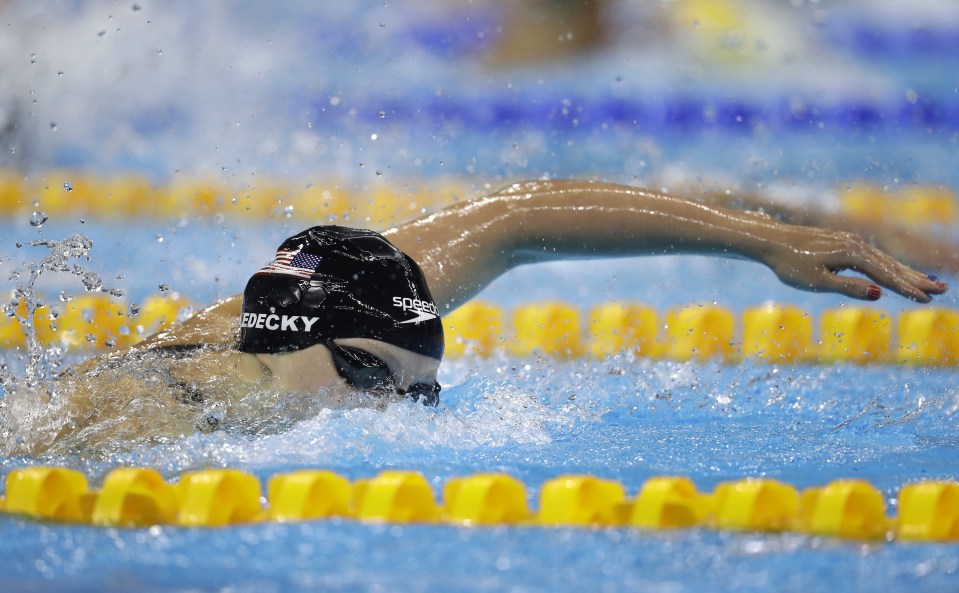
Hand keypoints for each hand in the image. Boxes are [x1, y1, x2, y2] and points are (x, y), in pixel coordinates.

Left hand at [761, 225, 947, 302]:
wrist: (771, 241)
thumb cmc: (790, 265)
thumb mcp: (817, 282)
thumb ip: (849, 288)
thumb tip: (879, 294)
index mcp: (852, 254)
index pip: (885, 276)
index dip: (906, 289)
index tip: (926, 300)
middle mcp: (856, 244)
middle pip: (891, 265)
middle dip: (916, 279)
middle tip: (942, 290)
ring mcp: (851, 242)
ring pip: (884, 260)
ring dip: (906, 272)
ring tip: (928, 283)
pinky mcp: (844, 242)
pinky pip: (873, 257)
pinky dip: (889, 266)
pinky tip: (896, 273)